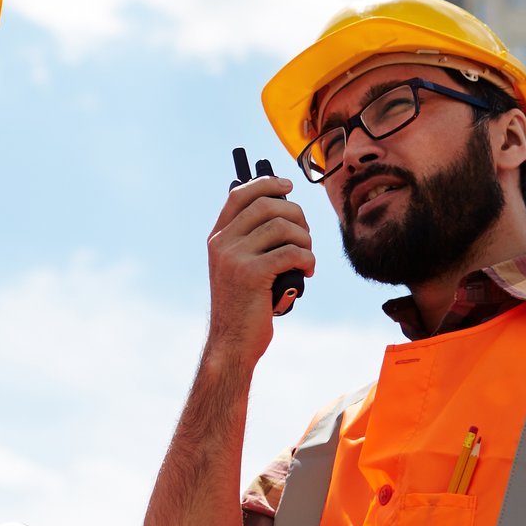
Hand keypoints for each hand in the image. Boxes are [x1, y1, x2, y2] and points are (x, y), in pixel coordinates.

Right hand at [206, 176, 314, 366]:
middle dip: (296, 215)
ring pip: (282, 227)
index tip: (288, 185)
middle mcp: (222, 244)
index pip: (239, 195)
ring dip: (305, 239)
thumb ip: (251, 242)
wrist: (232, 342)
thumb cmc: (244, 305)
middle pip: (266, 206)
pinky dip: (308, 259)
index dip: (266, 183)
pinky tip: (307, 271)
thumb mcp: (239, 268)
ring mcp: (234, 258)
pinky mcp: (252, 274)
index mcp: (218, 238)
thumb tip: (283, 209)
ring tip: (307, 256)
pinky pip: (291, 252)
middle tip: (305, 235)